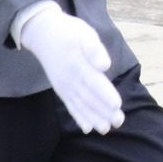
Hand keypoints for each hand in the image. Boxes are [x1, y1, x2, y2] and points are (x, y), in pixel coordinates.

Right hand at [19, 4, 124, 133]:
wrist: (44, 34)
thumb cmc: (69, 31)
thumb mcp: (84, 33)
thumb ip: (94, 49)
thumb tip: (104, 65)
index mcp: (77, 64)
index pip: (93, 82)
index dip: (105, 94)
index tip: (117, 105)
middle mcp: (69, 79)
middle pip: (88, 97)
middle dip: (103, 111)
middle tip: (119, 122)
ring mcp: (64, 86)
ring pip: (80, 105)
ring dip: (93, 117)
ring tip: (106, 129)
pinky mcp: (61, 89)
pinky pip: (70, 105)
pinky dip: (79, 117)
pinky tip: (87, 128)